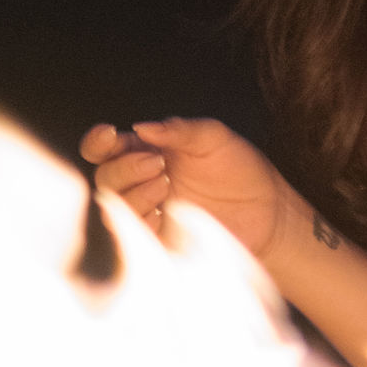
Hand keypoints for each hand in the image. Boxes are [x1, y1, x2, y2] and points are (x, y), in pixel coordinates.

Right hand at [81, 116, 294, 263]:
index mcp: (149, 152)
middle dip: (125, 168)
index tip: (111, 134)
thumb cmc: (240, 169)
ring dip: (134, 193)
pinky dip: (141, 220)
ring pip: (115, 205)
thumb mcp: (214, 138)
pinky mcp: (160, 240)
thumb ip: (180, 129)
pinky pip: (134, 234)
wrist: (268, 213)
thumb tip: (141, 127)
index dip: (98, 142)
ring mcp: (150, 212)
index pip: (106, 148)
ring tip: (166, 186)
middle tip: (158, 165)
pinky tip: (164, 213)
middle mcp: (142, 182)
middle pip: (105, 176)